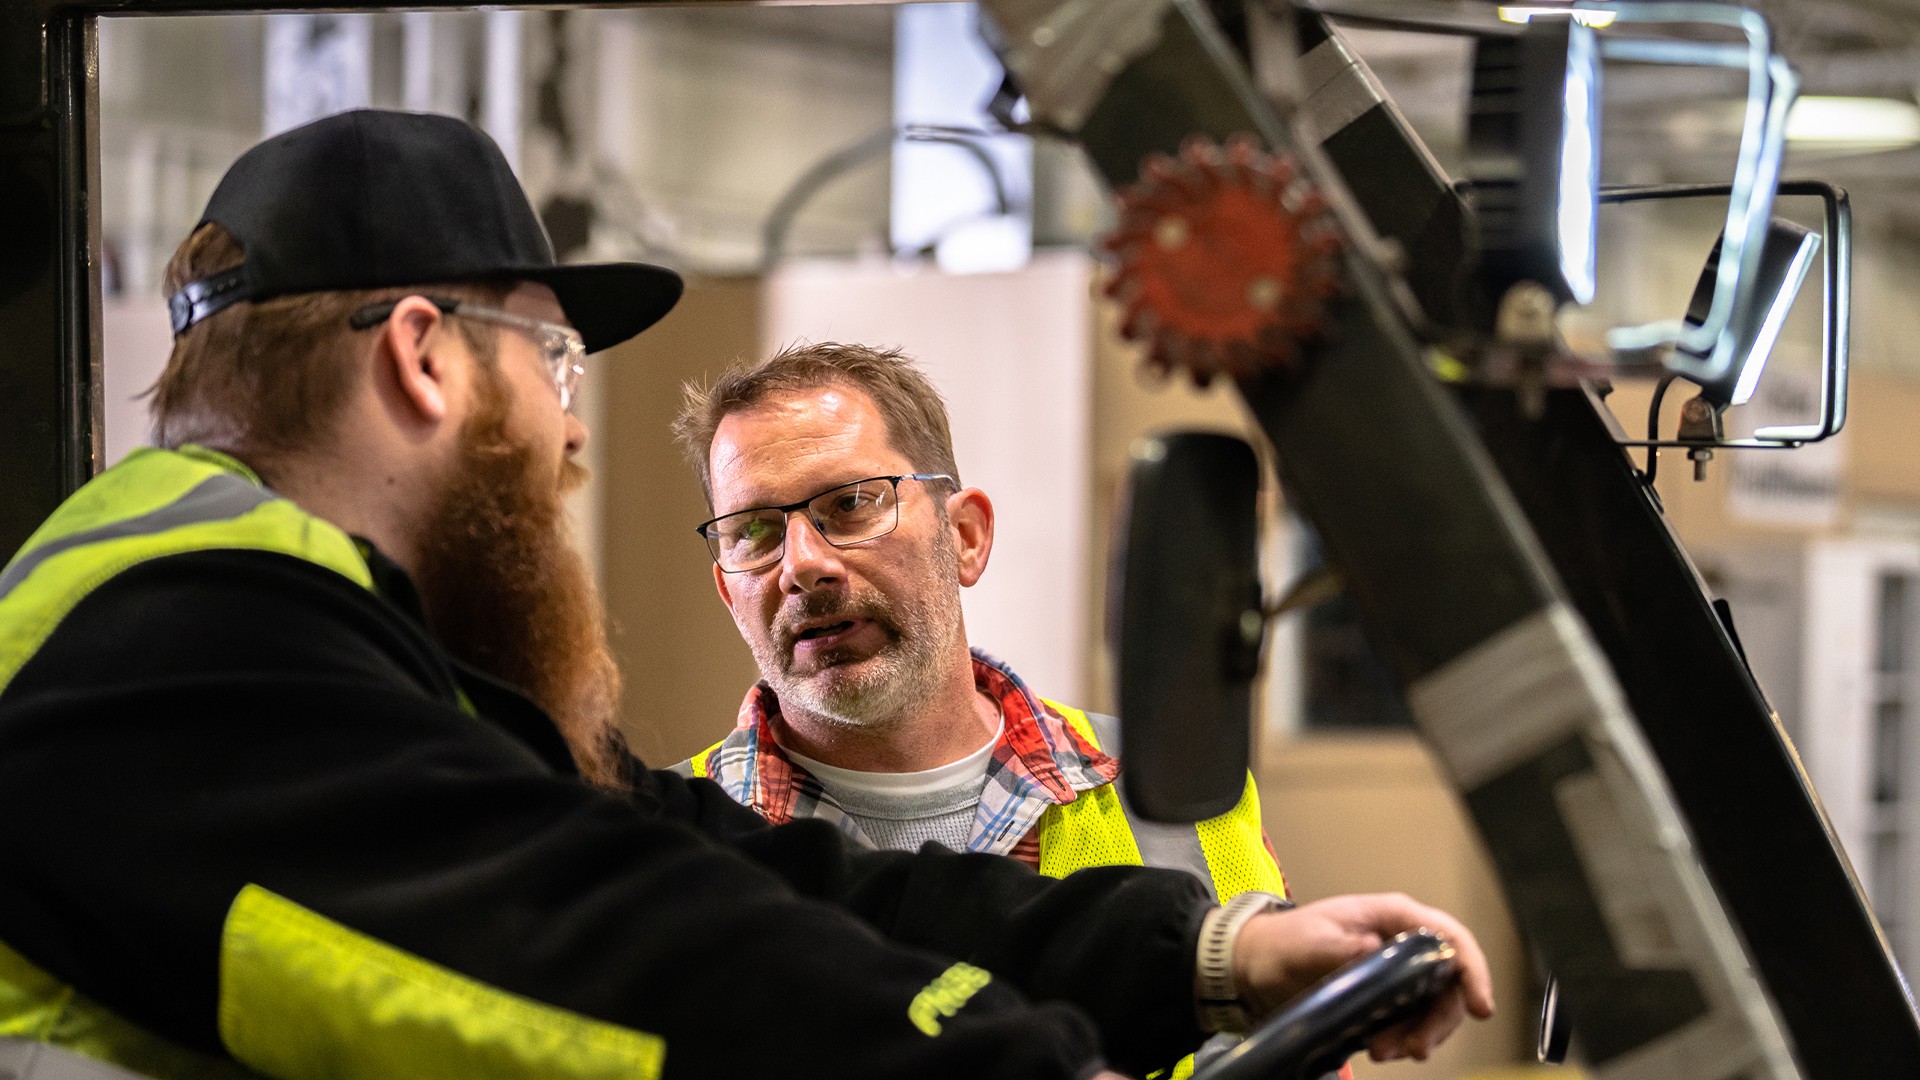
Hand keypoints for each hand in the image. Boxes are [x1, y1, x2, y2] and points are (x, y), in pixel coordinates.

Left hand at [1229, 892, 1494, 1061]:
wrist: (1255, 968)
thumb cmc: (1282, 942)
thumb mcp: (1308, 942)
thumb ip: (1340, 947)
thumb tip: (1371, 947)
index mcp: (1393, 917)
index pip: (1449, 938)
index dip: (1473, 970)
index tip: (1480, 1006)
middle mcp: (1403, 944)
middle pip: (1449, 983)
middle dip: (1439, 1020)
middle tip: (1416, 1048)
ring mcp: (1397, 973)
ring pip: (1432, 1009)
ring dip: (1418, 1035)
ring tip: (1384, 1051)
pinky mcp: (1386, 999)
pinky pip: (1410, 1023)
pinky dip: (1402, 1041)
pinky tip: (1380, 1050)